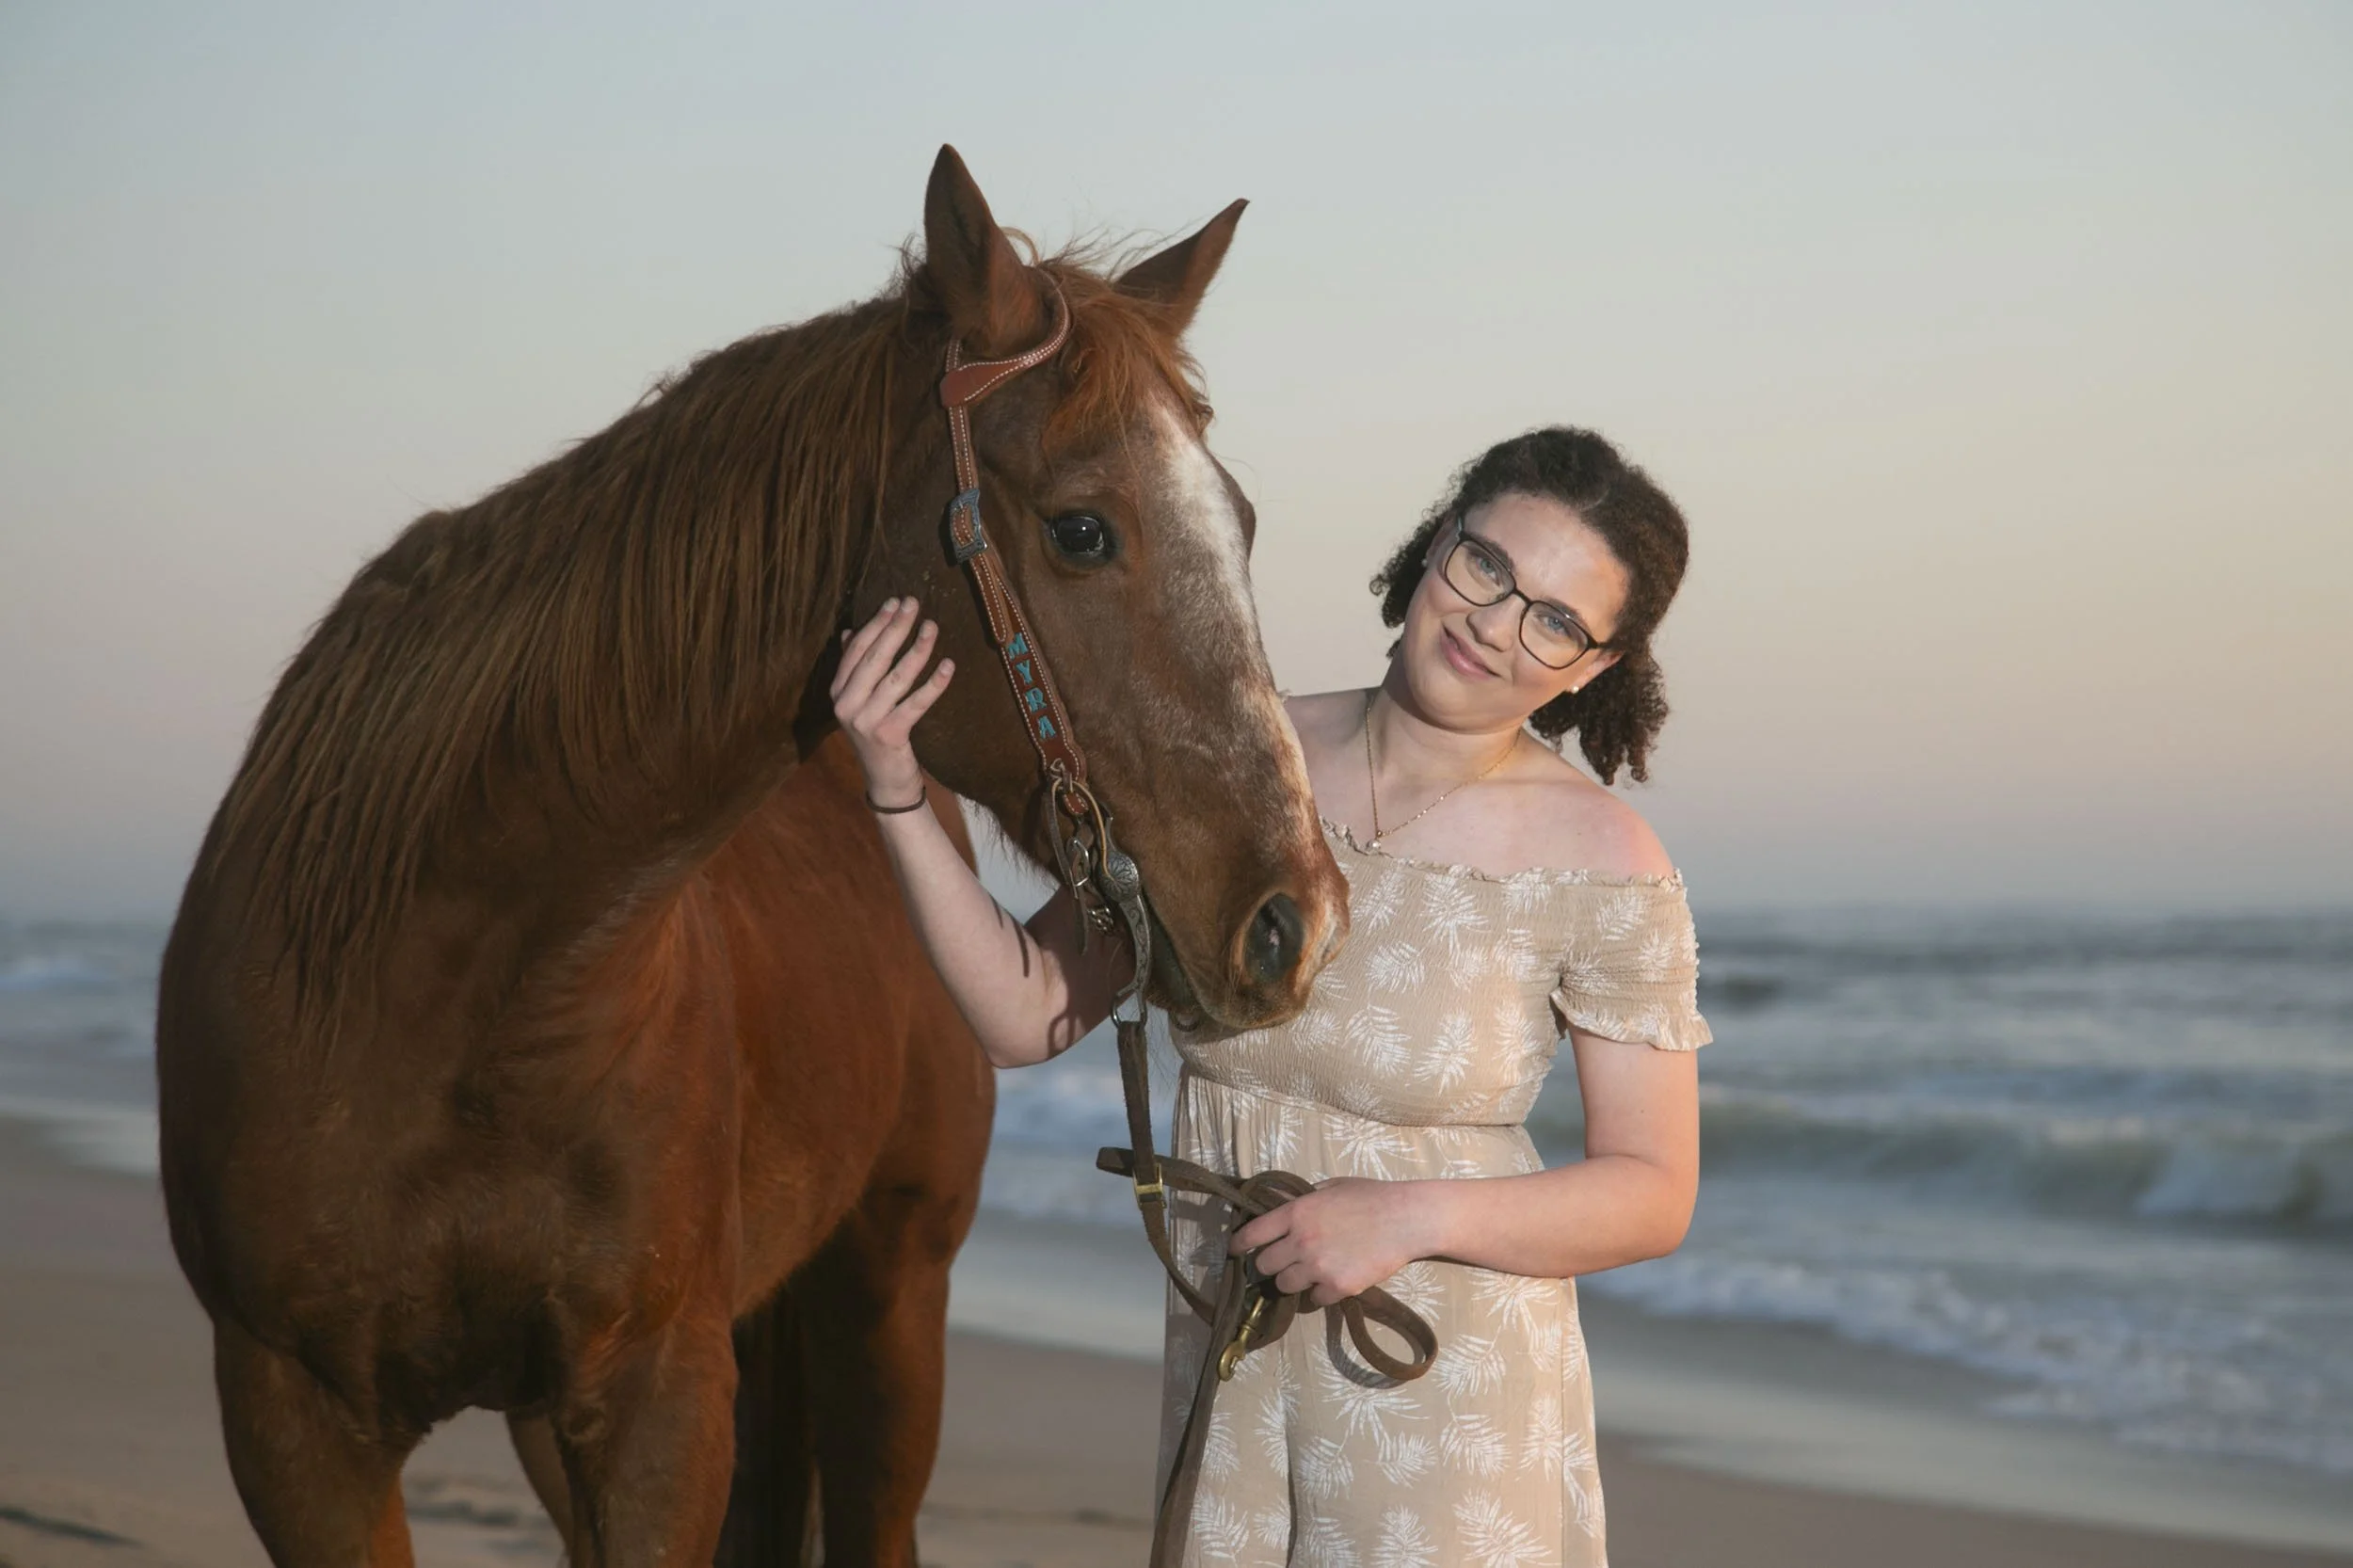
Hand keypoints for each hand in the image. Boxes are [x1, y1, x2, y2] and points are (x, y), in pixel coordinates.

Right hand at [830, 597, 953, 808]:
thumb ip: (854, 668)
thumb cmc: (876, 732)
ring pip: (896, 678)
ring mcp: (866, 721)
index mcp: (838, 692)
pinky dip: (933, 684)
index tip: (895, 603)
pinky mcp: (889, 736)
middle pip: (875, 659)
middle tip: (914, 604)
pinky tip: (948, 665)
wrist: (885, 780)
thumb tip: (851, 632)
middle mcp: (847, 705)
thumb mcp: (860, 700)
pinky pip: (916, 704)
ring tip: (932, 627)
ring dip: (917, 650)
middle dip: (896, 628)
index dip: (876, 624)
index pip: (856, 650)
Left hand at [1230, 1178, 1435, 1308]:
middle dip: (1270, 1263)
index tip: (1234, 1250)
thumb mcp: (1330, 1187)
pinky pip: (1314, 1299)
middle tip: (1283, 1261)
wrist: (1406, 1219)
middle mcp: (1301, 1242)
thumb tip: (1276, 1202)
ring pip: (1286, 1285)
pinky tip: (1332, 1280)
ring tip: (1310, 1271)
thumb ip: (1300, 1198)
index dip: (1238, 1244)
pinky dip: (1319, 1293)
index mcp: (1296, 1213)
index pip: (1252, 1234)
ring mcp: (1318, 1267)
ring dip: (1294, 1280)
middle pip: (1264, 1265)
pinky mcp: (1338, 1288)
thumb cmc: (1371, 1196)